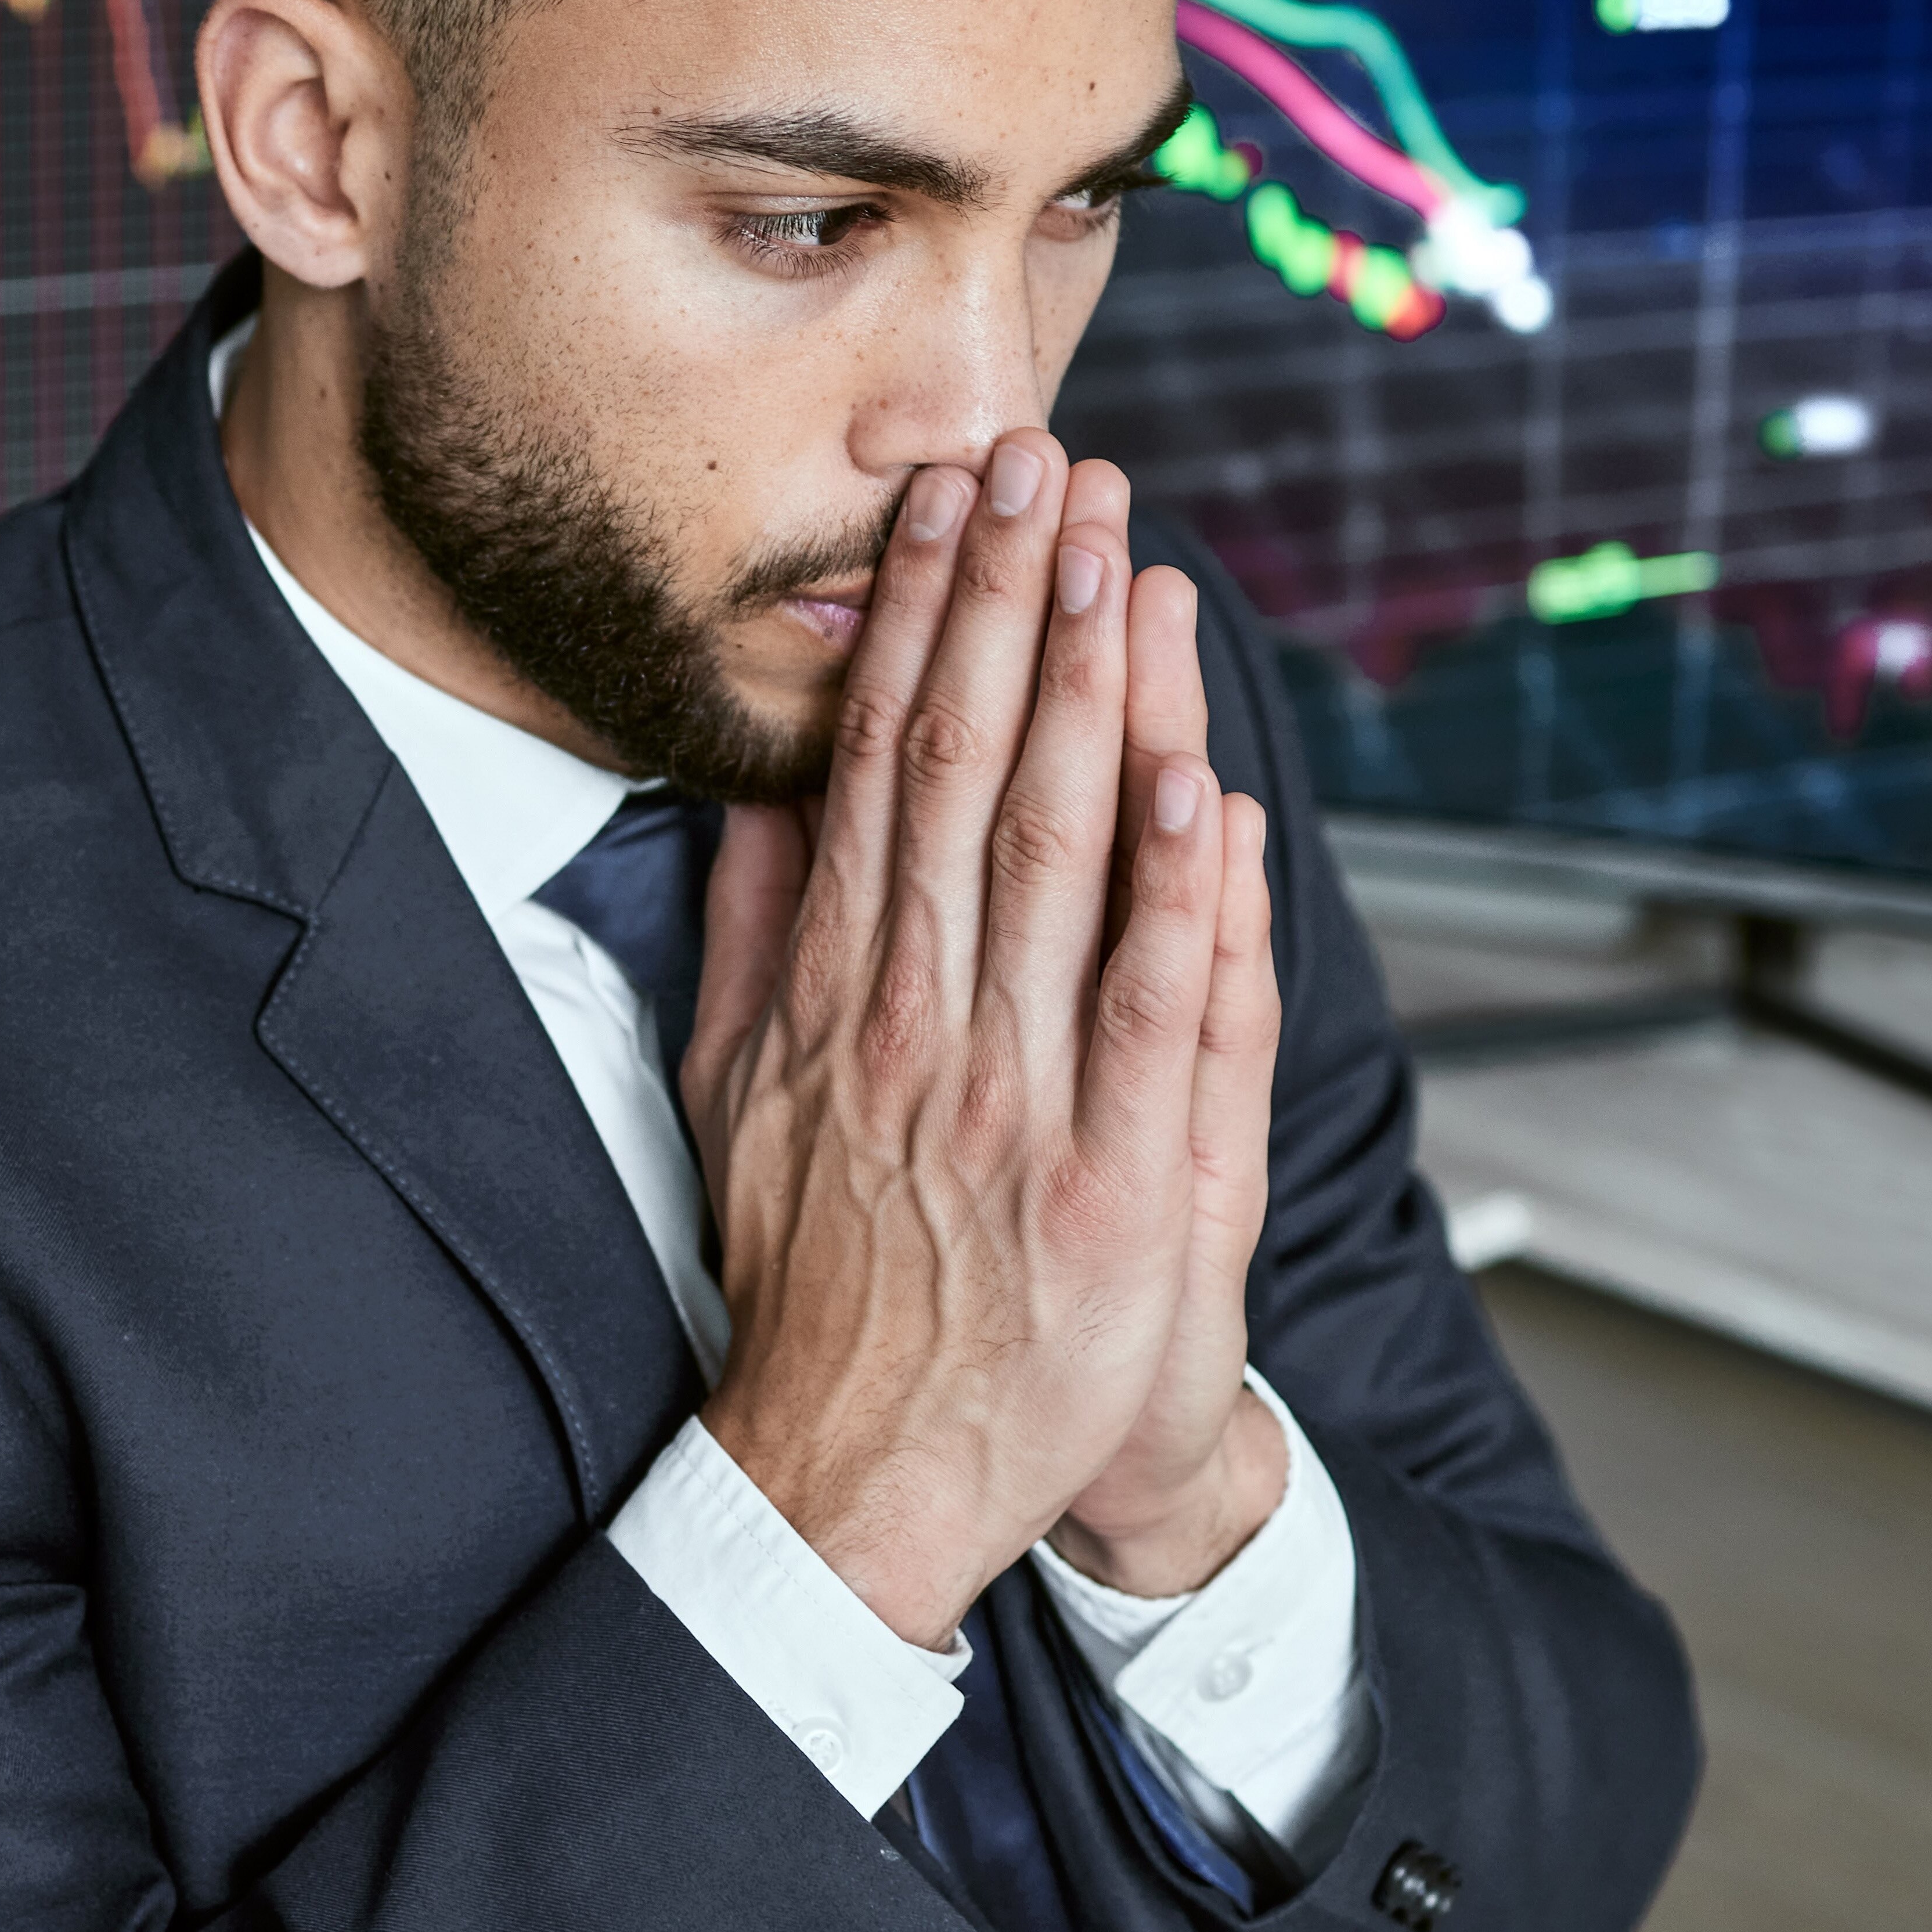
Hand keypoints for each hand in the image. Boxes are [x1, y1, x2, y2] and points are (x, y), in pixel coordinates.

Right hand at [682, 435, 1255, 1648]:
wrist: (862, 1467)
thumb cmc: (808, 1263)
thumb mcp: (732, 1090)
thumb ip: (748, 936)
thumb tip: (763, 788)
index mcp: (833, 994)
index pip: (880, 767)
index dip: (922, 623)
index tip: (952, 503)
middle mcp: (919, 1025)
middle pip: (966, 775)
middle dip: (1011, 607)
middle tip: (1044, 463)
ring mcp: (1020, 1101)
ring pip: (1058, 859)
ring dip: (1092, 696)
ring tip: (1118, 556)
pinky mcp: (1118, 1183)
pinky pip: (1153, 1012)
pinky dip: (1178, 892)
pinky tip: (1198, 778)